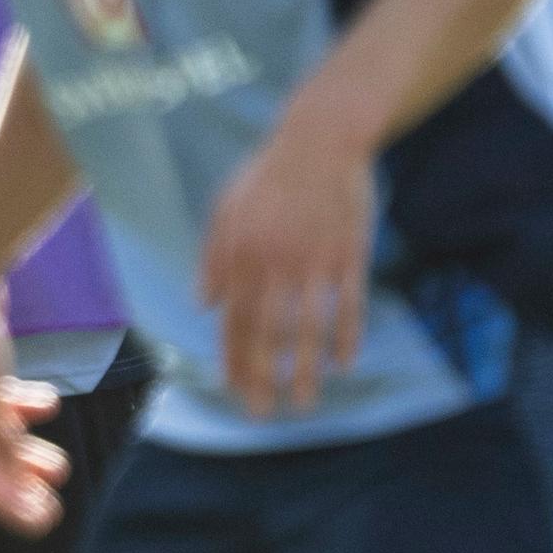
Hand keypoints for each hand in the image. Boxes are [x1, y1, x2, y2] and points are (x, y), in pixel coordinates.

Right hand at [0, 279, 69, 536]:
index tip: (43, 519)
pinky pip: (5, 407)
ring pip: (1, 439)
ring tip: (61, 465)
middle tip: (55, 499)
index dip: (9, 507)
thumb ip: (5, 448)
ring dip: (30, 453)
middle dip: (23, 485)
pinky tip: (48, 403)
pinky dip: (27, 410)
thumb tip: (18, 487)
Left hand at [198, 90, 378, 417]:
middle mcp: (275, 262)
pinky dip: (347, 336)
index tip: (234, 390)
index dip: (233, 357)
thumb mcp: (224, 209)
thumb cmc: (266, 176)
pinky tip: (344, 364)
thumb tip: (203, 305)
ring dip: (306, 370)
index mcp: (241, 253)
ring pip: (309, 327)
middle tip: (263, 413)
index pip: (233, 318)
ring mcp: (316, 261)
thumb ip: (212, 258)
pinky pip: (349, 305)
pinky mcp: (350, 254)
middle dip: (263, 378)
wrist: (319, 139)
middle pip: (268, 331)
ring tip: (305, 403)